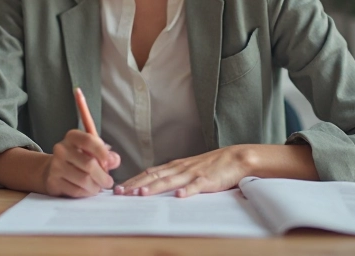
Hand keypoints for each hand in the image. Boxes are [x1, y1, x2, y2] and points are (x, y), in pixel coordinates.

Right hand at [42, 129, 121, 197]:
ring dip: (96, 186)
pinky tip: (88, 190)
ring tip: (98, 187)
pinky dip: (87, 193)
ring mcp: (56, 166)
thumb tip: (114, 160)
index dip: (102, 152)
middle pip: (89, 164)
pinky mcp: (53, 182)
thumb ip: (106, 155)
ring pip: (84, 180)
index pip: (89, 140)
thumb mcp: (91, 152)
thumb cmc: (77, 159)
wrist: (51, 170)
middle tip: (108, 181)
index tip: (109, 162)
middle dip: (103, 176)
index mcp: (72, 137)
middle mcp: (61, 149)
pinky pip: (76, 191)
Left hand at [115, 145, 252, 197]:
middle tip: (120, 192)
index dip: (134, 180)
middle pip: (154, 176)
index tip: (119, 188)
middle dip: (136, 184)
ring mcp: (193, 173)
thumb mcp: (189, 168)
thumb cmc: (212, 165)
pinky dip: (187, 190)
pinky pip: (196, 186)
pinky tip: (179, 196)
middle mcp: (181, 168)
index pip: (149, 172)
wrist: (236, 158)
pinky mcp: (208, 180)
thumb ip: (174, 175)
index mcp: (176, 166)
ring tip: (142, 194)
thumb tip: (156, 183)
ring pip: (171, 180)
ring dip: (155, 187)